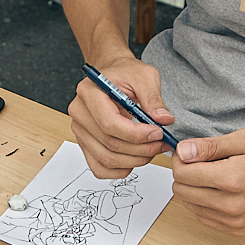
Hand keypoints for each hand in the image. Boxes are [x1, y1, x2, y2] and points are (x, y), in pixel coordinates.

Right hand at [68, 58, 171, 177]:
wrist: (112, 75)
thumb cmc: (125, 73)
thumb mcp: (144, 76)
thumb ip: (154, 98)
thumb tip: (164, 120)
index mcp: (89, 92)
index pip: (110, 124)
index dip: (137, 134)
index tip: (158, 133)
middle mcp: (80, 113)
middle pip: (110, 144)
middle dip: (141, 149)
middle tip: (161, 144)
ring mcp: (81, 131)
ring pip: (106, 158)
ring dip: (134, 160)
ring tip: (152, 150)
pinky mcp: (86, 143)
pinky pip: (99, 167)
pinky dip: (119, 170)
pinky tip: (135, 160)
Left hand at [170, 127, 244, 235]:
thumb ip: (212, 146)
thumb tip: (184, 151)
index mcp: (232, 180)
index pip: (182, 173)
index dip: (181, 158)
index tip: (189, 150)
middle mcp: (232, 206)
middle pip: (182, 191)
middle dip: (186, 173)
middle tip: (201, 159)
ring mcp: (235, 222)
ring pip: (190, 205)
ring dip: (194, 188)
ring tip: (214, 173)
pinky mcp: (238, 229)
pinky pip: (204, 217)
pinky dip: (204, 202)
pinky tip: (219, 189)